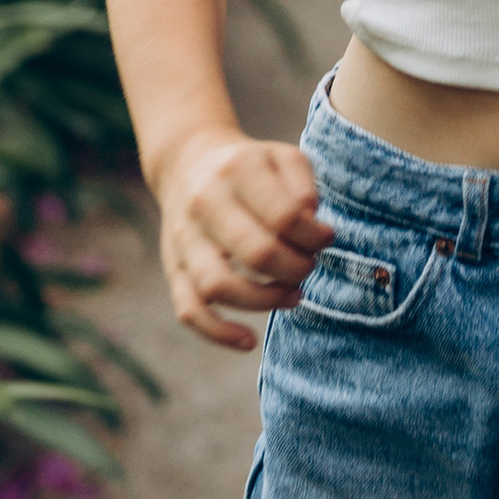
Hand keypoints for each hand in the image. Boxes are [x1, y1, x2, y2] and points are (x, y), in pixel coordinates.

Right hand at [154, 131, 334, 349]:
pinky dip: (218, 332)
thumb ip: (304, 187)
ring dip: (265, 301)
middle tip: (309, 267)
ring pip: (219, 285)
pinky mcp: (173, 267)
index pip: (284, 215)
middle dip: (296, 269)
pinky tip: (248, 341)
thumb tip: (314, 230)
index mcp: (237, 170)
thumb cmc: (249, 166)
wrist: (187, 161)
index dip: (314, 236)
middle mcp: (205, 203)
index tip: (326, 239)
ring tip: (293, 296)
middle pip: (256, 253)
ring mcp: (184, 238)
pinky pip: (189, 309)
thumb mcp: (282, 157)